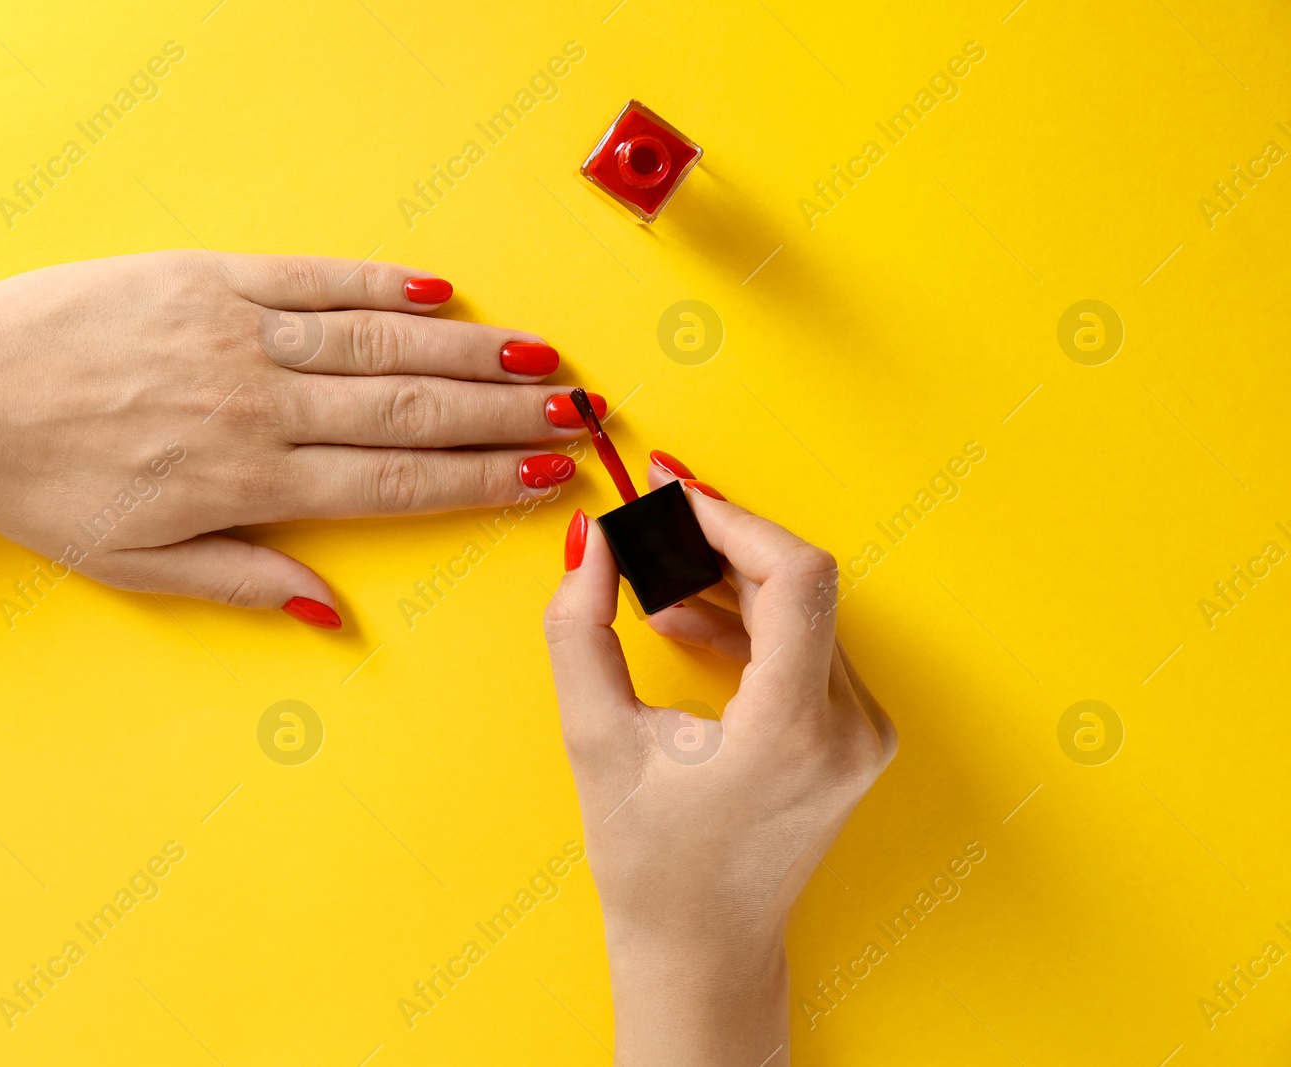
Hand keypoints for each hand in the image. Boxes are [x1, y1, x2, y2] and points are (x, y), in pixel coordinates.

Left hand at [0, 251, 587, 626]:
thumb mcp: (138, 567)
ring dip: (468, 352)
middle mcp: (259, 405)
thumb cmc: (41, 489)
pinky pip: (310, 279)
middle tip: (579, 413)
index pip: (397, 481)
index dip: (484, 480)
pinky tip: (440, 293)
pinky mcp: (205, 277)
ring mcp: (235, 334)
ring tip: (541, 357)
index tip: (549, 478)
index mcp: (249, 481)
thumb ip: (244, 582)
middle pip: (410, 410)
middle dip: (504, 415)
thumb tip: (333, 610)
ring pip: (377, 343)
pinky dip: (379, 284)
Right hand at [542, 456, 895, 1064]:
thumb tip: (591, 540)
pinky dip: (752, 621)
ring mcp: (864, 735)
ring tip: (657, 591)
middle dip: (723, 543)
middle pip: (801, 583)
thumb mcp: (595, 740)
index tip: (672, 494)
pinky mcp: (856, 737)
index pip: (794, 576)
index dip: (731, 518)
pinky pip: (810, 644)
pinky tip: (692, 625)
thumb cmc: (650, 863)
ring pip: (808, 609)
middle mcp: (850, 728)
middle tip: (654, 526)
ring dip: (733, 581)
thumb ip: (579, 627)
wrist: (704, 948)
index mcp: (794, 729)